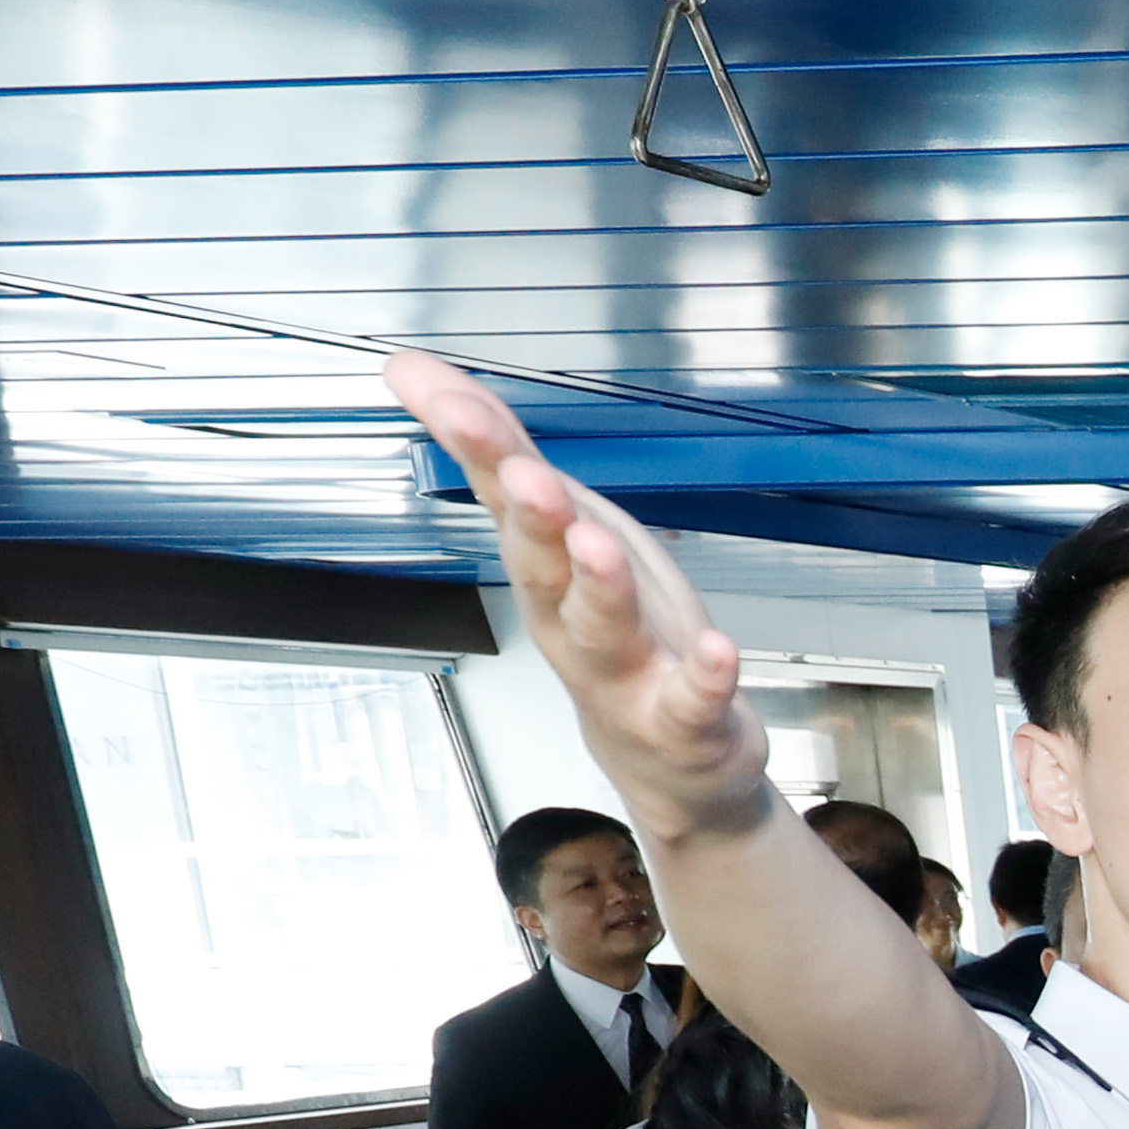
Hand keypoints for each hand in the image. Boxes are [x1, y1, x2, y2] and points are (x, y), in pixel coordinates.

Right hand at [386, 355, 774, 834]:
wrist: (667, 761)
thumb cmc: (611, 631)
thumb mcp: (557, 530)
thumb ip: (495, 449)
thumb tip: (409, 368)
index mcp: (543, 566)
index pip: (503, 496)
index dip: (477, 446)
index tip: (447, 398)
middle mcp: (572, 618)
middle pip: (543, 565)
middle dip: (533, 517)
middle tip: (523, 475)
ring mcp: (627, 671)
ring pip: (604, 628)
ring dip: (600, 586)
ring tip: (596, 545)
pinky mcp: (684, 718)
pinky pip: (691, 698)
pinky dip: (704, 676)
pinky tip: (719, 650)